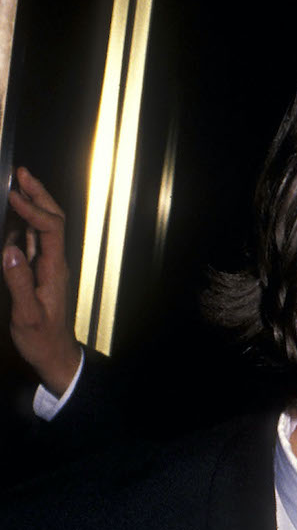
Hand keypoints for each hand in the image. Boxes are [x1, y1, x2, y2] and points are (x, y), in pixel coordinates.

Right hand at [3, 167, 82, 395]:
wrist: (54, 356)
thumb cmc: (42, 340)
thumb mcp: (28, 316)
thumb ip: (19, 283)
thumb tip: (10, 250)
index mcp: (54, 270)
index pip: (50, 229)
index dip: (33, 209)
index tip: (13, 195)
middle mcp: (54, 264)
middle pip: (53, 220)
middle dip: (39, 195)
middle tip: (22, 173)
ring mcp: (47, 266)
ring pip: (44, 228)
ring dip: (33, 204)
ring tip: (18, 184)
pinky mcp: (39, 272)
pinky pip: (33, 241)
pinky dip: (24, 223)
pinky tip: (13, 215)